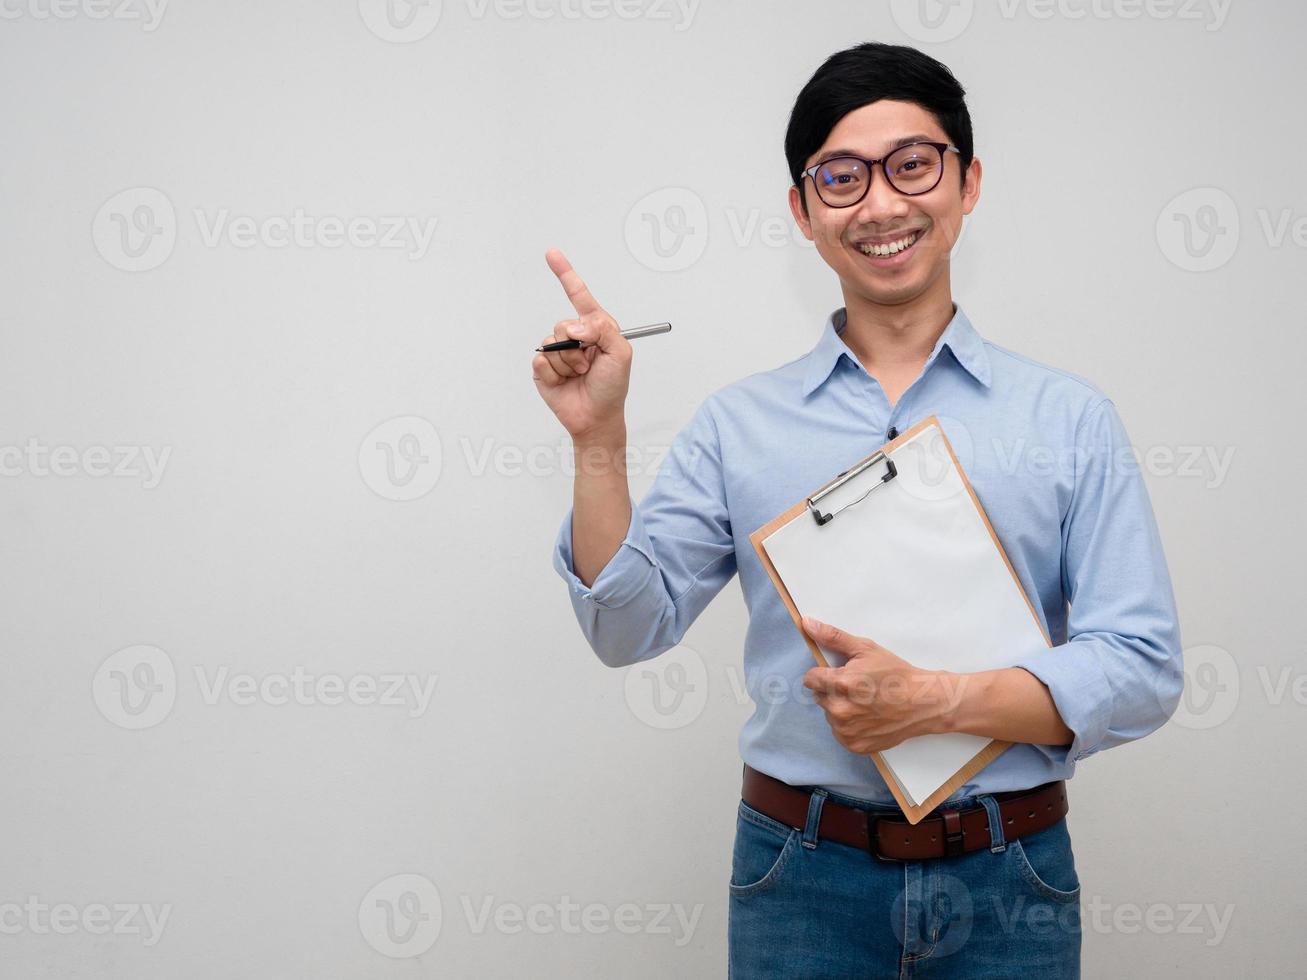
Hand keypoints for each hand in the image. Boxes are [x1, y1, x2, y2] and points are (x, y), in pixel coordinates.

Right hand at [532, 248, 632, 440]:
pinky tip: (564, 382)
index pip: (579, 296)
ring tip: (579, 375)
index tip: (551, 254)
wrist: (596, 417)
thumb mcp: (621, 354)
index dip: (565, 274)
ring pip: (551, 343)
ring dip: (567, 363)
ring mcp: (558, 351)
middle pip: (563, 323)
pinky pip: (540, 360)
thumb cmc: (612, 387)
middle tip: (588, 364)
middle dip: (576, 345)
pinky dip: (554, 373)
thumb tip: (576, 325)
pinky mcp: (543, 368)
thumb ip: (604, 330)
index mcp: (596, 327)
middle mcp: (575, 336)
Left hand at [800, 617, 964, 754]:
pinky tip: (867, 717)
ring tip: (865, 702)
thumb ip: (833, 637)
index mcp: (840, 684)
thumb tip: (807, 623)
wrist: (922, 702)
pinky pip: (840, 733)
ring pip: (830, 716)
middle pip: (820, 697)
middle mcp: (840, 710)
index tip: (839, 674)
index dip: (823, 674)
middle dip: (833, 691)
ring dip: (841, 709)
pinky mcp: (854, 745)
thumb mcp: (865, 649)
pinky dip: (850, 726)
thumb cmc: (896, 674)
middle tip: (858, 688)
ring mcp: (846, 731)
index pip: (810, 679)